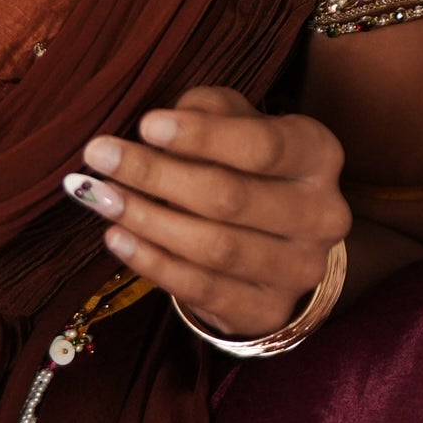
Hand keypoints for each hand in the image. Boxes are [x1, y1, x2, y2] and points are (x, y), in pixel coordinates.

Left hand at [62, 87, 348, 338]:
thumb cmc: (246, 164)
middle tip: (100, 156)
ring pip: (215, 248)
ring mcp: (300, 269)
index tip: (145, 124)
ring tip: (99, 197)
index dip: (202, 137)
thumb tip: (159, 127)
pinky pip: (203, 289)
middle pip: (230, 198)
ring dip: (147, 220)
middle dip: (155, 175)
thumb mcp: (235, 121)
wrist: (277, 242)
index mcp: (318, 155)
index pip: (263, 146)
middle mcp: (322, 214)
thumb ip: (206, 111)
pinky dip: (153, 263)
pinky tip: (117, 237)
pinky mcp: (269, 311)